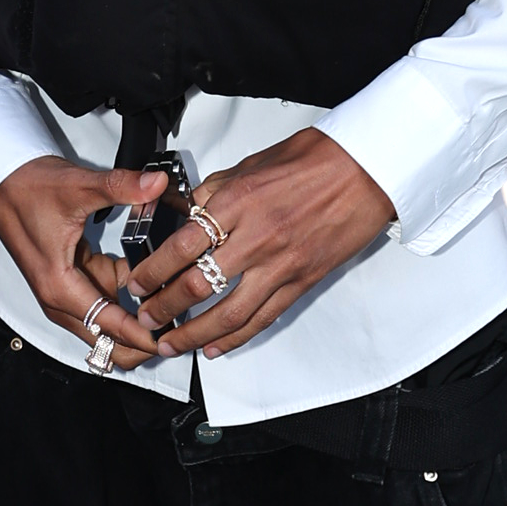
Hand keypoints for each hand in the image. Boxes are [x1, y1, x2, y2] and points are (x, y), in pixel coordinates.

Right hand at [0, 154, 176, 363]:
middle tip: (176, 325)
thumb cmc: (25, 188)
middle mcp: (59, 298)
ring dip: (135, 314)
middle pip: (106, 340)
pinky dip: (125, 291)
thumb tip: (155, 184)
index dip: (143, 336)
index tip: (172, 339)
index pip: (109, 326)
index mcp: (59, 287)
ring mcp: (64, 291)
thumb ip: (120, 187)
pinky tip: (145, 273)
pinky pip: (104, 297)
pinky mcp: (69, 280)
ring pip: (107, 321)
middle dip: (141, 339)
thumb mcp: (77, 186)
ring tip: (168, 295)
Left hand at [123, 126, 395, 357]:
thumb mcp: (252, 164)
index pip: (182, 244)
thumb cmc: (316, 158)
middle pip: (198, 284)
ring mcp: (282, 264)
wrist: (370, 169)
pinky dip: (236, 337)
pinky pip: (264, 318)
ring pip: (229, 313)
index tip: (136, 282)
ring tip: (171, 344)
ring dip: (194, 334)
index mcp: (239, 202)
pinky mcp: (302, 282)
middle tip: (146, 317)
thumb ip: (216, 192)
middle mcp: (257, 237)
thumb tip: (185, 212)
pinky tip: (215, 347)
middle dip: (165, 307)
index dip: (153, 269)